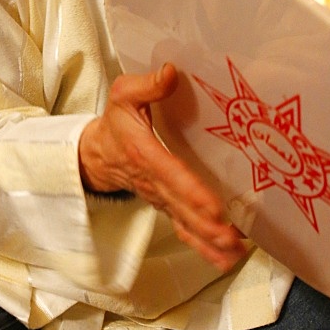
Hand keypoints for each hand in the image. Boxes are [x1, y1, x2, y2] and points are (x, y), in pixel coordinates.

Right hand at [79, 63, 246, 271]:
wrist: (95, 154)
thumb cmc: (115, 122)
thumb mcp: (124, 95)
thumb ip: (147, 85)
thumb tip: (172, 72)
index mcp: (144, 153)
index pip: (170, 174)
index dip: (191, 191)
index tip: (213, 206)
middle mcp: (152, 182)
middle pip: (181, 206)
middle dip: (205, 224)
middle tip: (231, 236)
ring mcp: (159, 198)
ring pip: (184, 223)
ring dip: (208, 240)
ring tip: (233, 251)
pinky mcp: (165, 206)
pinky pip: (184, 230)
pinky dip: (204, 247)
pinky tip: (226, 257)